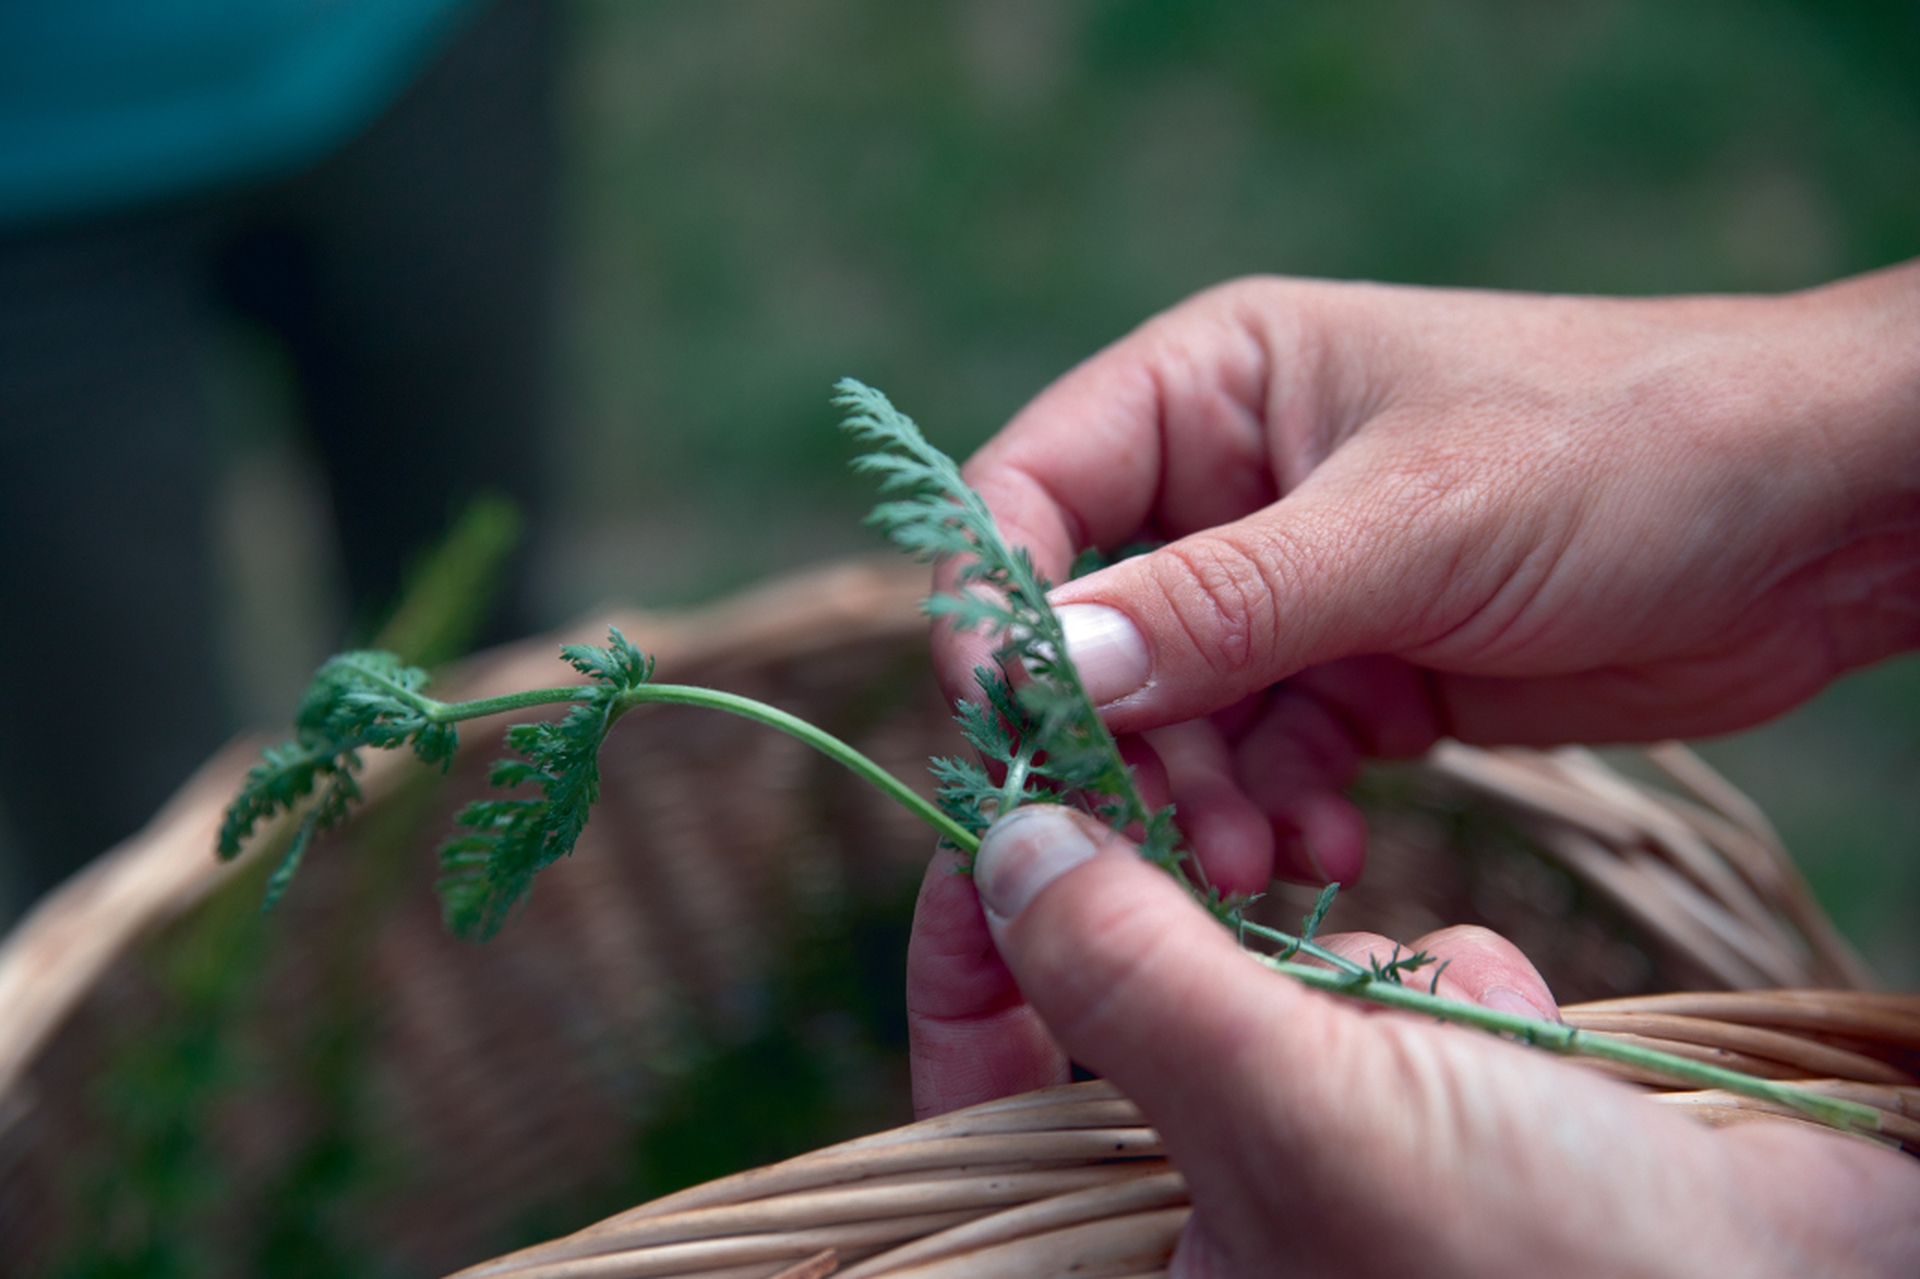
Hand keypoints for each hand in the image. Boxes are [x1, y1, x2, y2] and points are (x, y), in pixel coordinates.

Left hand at [906, 805, 1919, 1276]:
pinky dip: (1452, 987)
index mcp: (1137, 1252)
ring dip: (1347, 962)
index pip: (979, 1088)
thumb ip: (1128, 975)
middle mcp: (1223, 1213)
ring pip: (1274, 989)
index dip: (969, 953)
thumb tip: (1007, 842)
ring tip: (1420, 989)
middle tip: (1204, 821)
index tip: (997, 810)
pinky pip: (1400, 1000)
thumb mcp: (1294, 1117)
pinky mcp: (1454, 1117)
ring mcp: (1344, 1163)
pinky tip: (1507, 1018)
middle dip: (1179, 920)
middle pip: (1126, 1011)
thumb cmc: (1533, 1264)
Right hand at [934, 266, 1919, 887]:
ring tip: (1262, 868)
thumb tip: (1055, 672)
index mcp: (1216, 385)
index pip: (1033, 490)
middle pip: (1095, 623)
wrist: (1819, 520)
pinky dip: (1278, 813)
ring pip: (1176, 714)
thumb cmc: (1623, 453)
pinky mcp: (1358, 673)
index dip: (1000, 607)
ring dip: (1201, 799)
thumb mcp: (1413, 522)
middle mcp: (1232, 482)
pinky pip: (1266, 759)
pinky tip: (1332, 848)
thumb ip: (1225, 603)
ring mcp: (1296, 586)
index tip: (1012, 729)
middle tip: (1160, 839)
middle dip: (1120, 739)